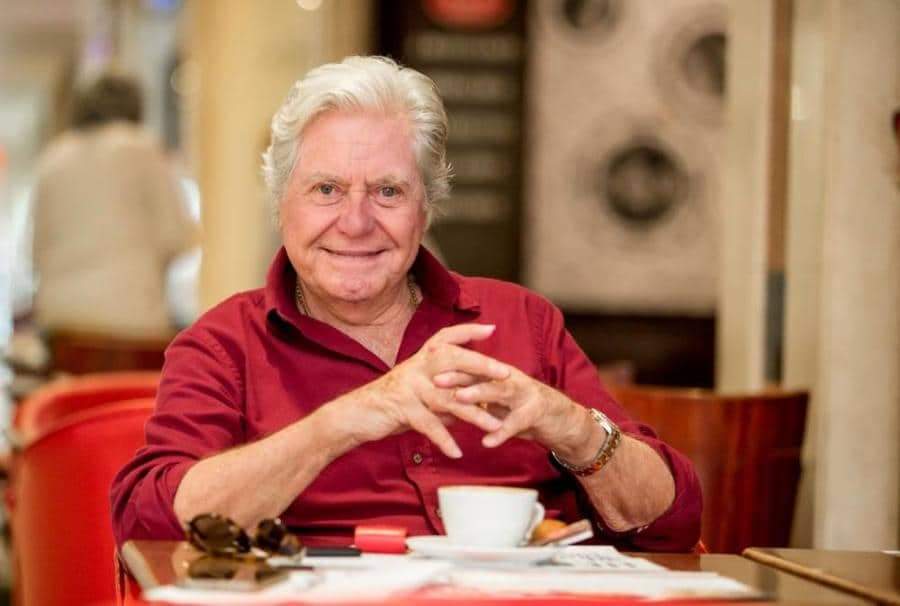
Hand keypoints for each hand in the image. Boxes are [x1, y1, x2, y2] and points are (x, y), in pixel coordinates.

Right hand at [335, 323, 510, 457]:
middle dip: (482, 366)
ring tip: (495, 426)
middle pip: (454, 360)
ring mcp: (409, 386)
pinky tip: (458, 452)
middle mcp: (416, 367)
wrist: (355, 415)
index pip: (447, 337)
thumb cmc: (390, 403)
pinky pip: (428, 425)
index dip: (469, 332)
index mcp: (420, 359)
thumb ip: (443, 395)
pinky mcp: (402, 408)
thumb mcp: (418, 392)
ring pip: (448, 398)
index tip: (491, 328)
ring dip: (474, 414)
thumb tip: (471, 407)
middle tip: (506, 374)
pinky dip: (444, 440)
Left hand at [434, 367, 599, 460]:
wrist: (563, 421)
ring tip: (460, 400)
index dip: (450, 365)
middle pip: (481, 374)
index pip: (471, 367)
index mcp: (499, 375)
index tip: (426, 366)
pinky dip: (502, 432)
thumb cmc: (524, 410)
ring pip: (498, 392)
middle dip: (458, 376)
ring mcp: (525, 394)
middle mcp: (510, 379)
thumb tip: (446, 395)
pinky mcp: (536, 413)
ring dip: (478, 395)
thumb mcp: (498, 400)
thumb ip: (477, 396)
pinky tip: (488, 442)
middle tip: (435, 380)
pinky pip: (516, 423)